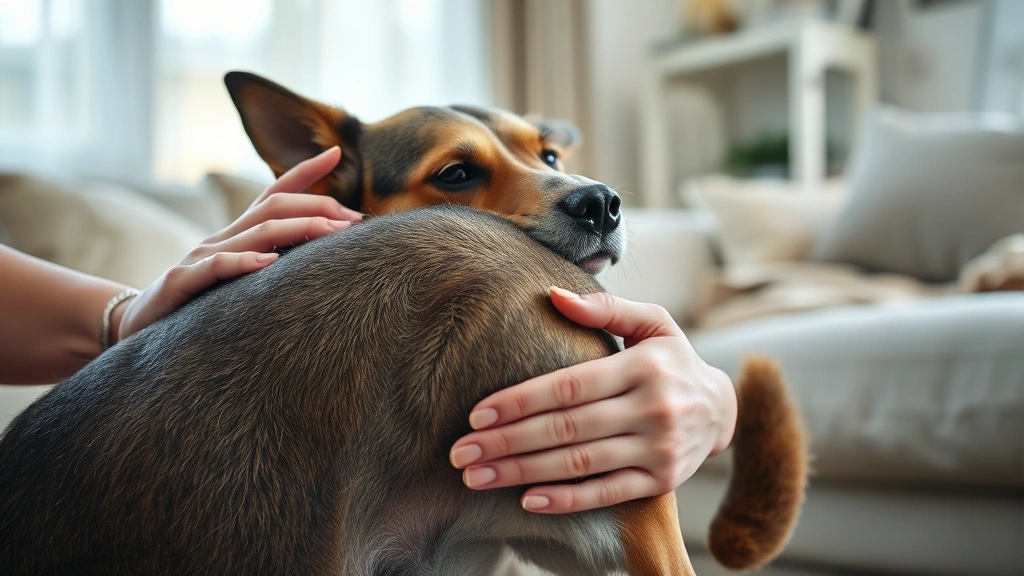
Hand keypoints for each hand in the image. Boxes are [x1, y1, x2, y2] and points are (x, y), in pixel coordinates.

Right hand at [115, 147, 358, 342]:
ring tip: (332, 232)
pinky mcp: (181, 282)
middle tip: (354, 219)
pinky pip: (216, 268)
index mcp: (237, 235)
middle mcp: (221, 238)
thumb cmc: (196, 304)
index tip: (338, 152)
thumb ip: (272, 262)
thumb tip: (320, 254)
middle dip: (317, 208)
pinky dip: (243, 263)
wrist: (135, 328)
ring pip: (255, 234)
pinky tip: (269, 264)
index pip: (274, 194)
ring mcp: (199, 256)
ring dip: (298, 231)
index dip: (304, 172)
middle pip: (273, 208)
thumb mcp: (239, 279)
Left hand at [449, 287, 736, 513]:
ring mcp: (657, 449)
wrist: (723, 411)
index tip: (477, 414)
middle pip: (566, 428)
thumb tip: (552, 294)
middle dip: (507, 441)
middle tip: (461, 452)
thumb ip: (605, 308)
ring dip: (522, 473)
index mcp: (643, 367)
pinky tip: (528, 499)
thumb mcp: (652, 323)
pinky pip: (607, 493)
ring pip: (579, 463)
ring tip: (478, 477)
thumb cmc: (673, 360)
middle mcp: (652, 408)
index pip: (569, 386)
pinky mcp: (660, 481)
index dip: (520, 401)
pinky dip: (567, 500)